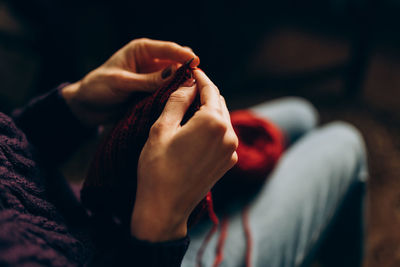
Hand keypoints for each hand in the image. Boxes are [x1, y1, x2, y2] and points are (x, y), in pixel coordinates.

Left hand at [62, 38, 199, 126]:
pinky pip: (168, 91)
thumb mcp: (122, 82)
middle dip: (187, 70)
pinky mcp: (152, 92)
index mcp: (141, 50)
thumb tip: (175, 74)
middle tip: (198, 82)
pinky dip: (175, 95)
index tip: (196, 62)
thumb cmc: (98, 88)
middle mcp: (150, 62)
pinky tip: (183, 101)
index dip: (183, 55)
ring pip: (175, 78)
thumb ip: (148, 80)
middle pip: (176, 62)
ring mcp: (152, 77)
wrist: (86, 107)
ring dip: (183, 84)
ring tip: (194, 93)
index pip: (168, 49)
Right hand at [131, 70, 238, 241]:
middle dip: (205, 92)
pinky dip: (213, 127)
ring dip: (209, 109)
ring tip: (190, 106)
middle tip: (188, 87)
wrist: (165, 208)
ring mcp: (232, 150)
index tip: (191, 69)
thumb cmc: (157, 168)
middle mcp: (228, 134)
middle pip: (219, 102)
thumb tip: (189, 83)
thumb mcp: (161, 128)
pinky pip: (224, 135)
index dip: (200, 77)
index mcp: (213, 122)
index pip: (210, 90)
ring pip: (223, 118)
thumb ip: (177, 100)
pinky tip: (196, 129)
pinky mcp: (229, 162)